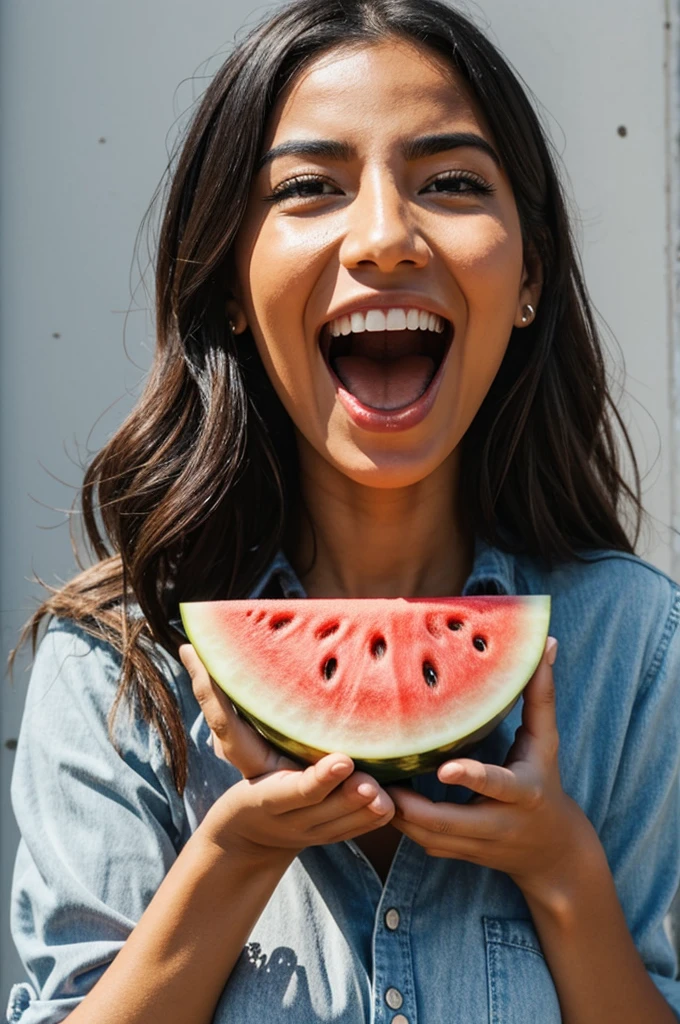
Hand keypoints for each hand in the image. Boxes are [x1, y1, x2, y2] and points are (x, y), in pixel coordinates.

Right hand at [179, 645, 394, 862]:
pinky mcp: (333, 834)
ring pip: (346, 824)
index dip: (319, 779)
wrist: (245, 839)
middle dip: (351, 797)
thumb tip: (186, 647)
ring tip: (391, 792)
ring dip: (367, 810)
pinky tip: (400, 795)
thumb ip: (215, 699)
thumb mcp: (223, 738)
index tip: (342, 761)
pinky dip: (377, 815)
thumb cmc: (235, 765)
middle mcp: (293, 817)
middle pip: (326, 810)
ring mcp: (314, 831)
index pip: (295, 788)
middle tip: (374, 783)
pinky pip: (360, 829)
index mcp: (267, 794)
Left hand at [388, 637, 598, 899]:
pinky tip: (372, 797)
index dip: (471, 777)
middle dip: (410, 804)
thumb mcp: (547, 741)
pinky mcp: (455, 853)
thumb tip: (548, 642)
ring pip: (427, 835)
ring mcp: (474, 844)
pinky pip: (420, 841)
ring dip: (395, 812)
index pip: (497, 785)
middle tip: (376, 774)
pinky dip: (398, 822)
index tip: (444, 768)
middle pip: (447, 821)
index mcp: (522, 792)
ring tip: (364, 781)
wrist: (553, 853)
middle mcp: (498, 823)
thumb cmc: (545, 780)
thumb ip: (541, 693)